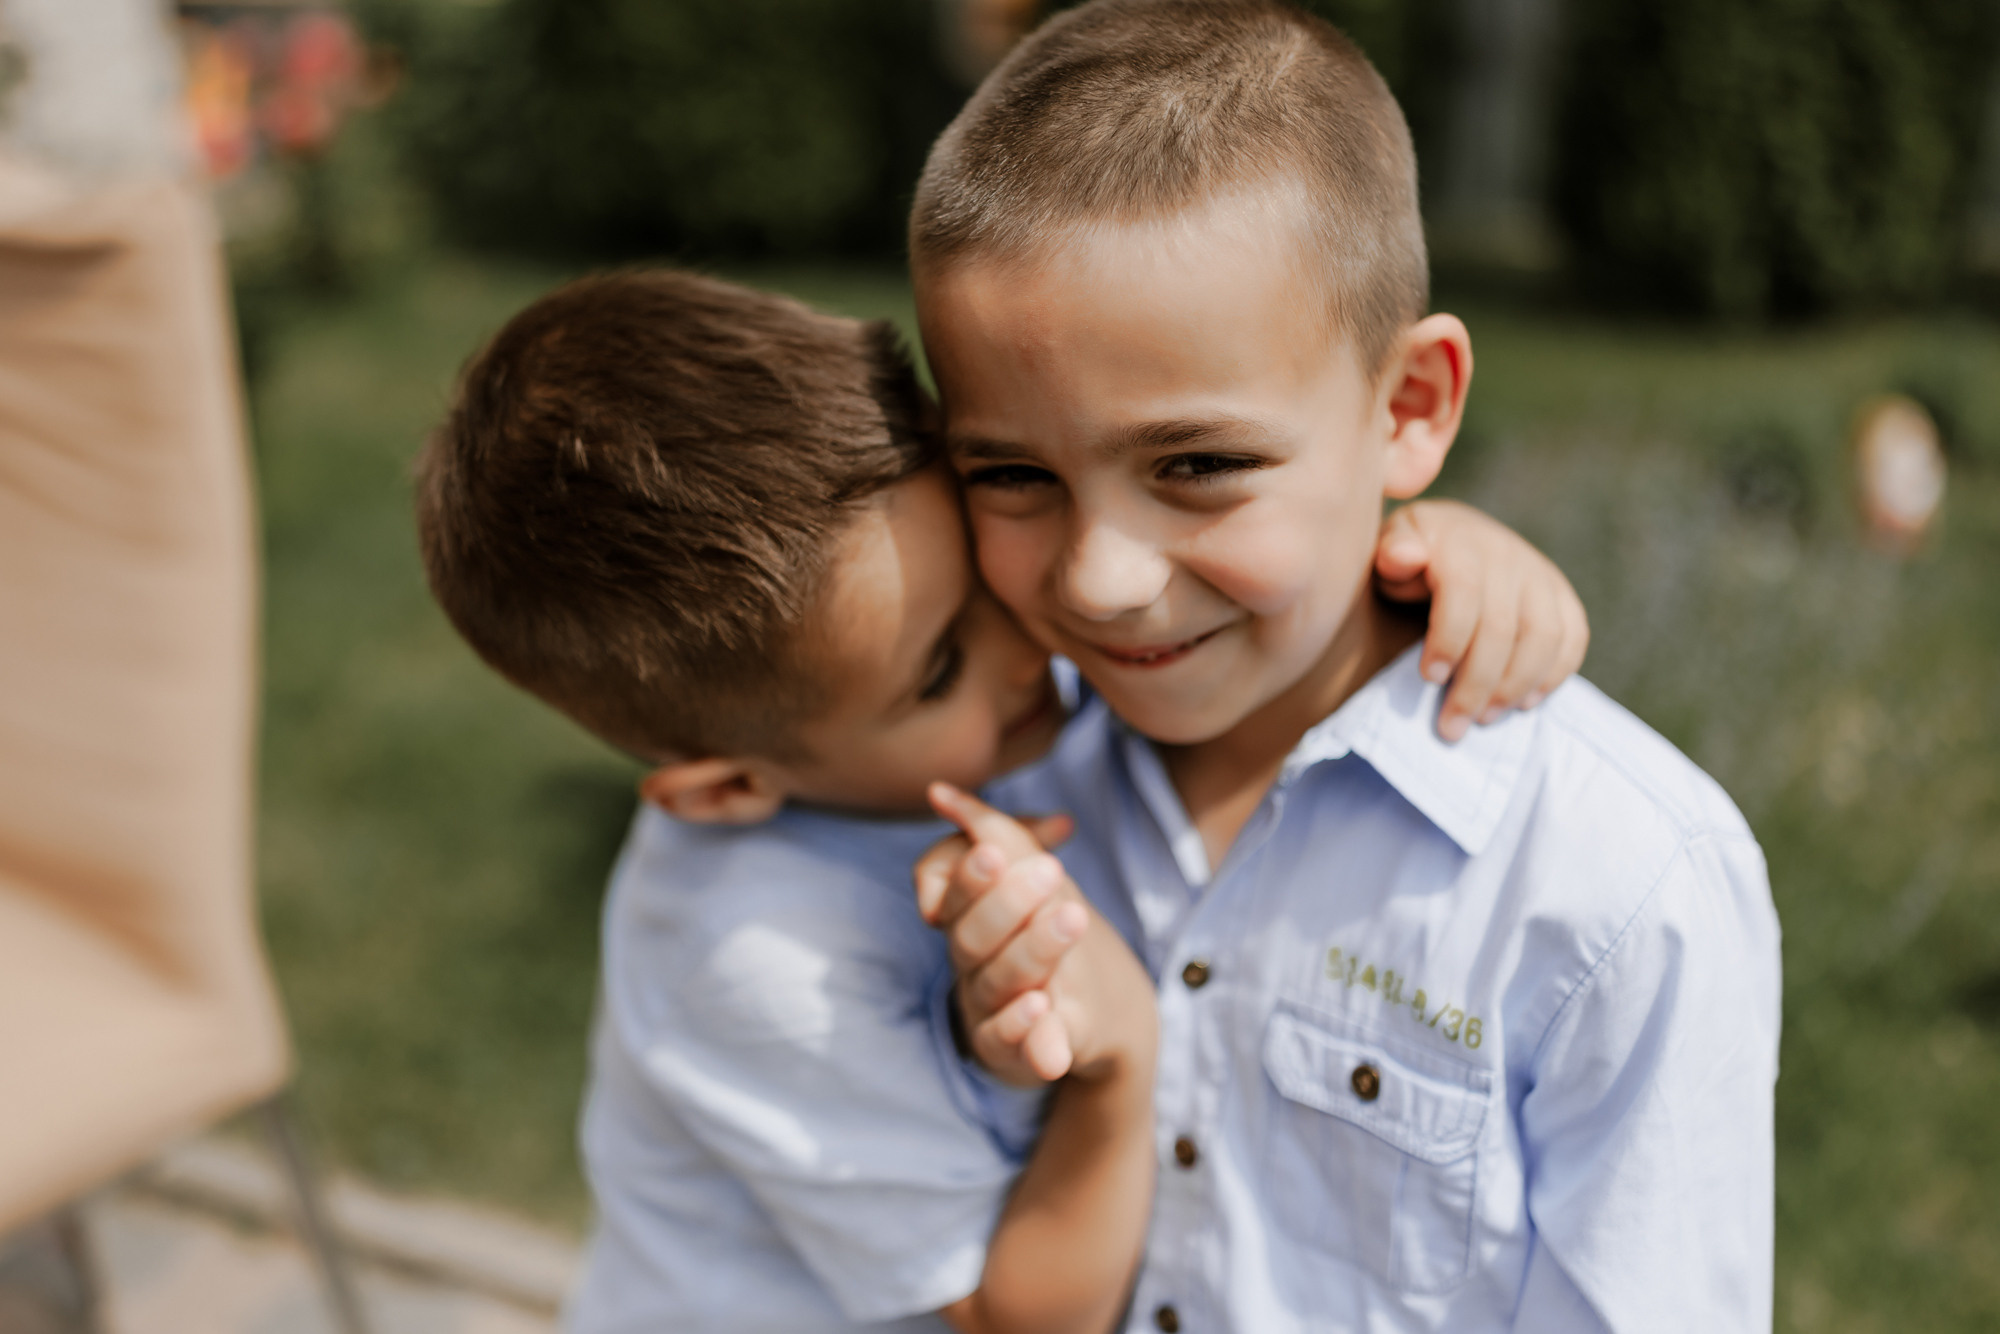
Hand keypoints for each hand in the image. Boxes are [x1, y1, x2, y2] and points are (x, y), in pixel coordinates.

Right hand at [917, 783, 1154, 1086]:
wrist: (1099, 1010)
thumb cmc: (1052, 935)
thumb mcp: (1042, 883)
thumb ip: (1020, 840)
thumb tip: (1026, 814)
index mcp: (967, 913)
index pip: (944, 888)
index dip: (965, 873)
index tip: (996, 853)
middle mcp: (970, 961)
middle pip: (970, 934)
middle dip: (1007, 903)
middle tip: (1050, 871)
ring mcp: (989, 1008)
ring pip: (996, 982)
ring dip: (1032, 950)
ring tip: (1070, 920)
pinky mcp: (1017, 1053)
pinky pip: (1007, 1044)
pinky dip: (1023, 1030)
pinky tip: (1043, 1008)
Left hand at [1374, 499, 1589, 741]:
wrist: (1451, 537)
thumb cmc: (1408, 556)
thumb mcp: (1388, 548)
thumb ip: (1391, 555)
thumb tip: (1403, 556)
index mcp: (1461, 542)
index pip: (1463, 593)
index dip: (1448, 641)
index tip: (1429, 678)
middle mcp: (1508, 554)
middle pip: (1503, 628)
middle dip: (1476, 684)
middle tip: (1452, 726)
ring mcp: (1540, 574)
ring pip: (1543, 637)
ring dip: (1515, 686)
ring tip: (1484, 718)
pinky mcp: (1562, 595)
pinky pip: (1573, 637)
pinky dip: (1554, 675)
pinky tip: (1523, 704)